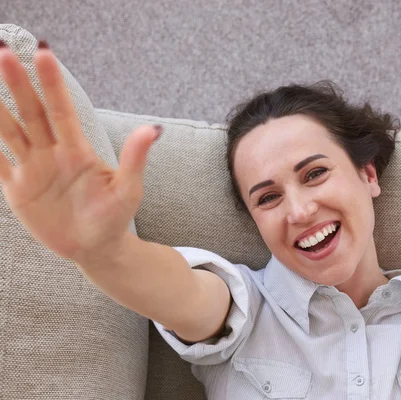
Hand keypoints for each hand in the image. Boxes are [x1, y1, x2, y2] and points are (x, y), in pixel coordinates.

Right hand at [0, 40, 160, 262]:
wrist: (97, 248)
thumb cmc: (115, 216)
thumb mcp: (128, 189)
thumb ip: (135, 158)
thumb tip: (154, 128)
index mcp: (78, 150)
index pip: (62, 110)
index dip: (52, 83)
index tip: (44, 53)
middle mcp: (52, 153)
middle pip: (31, 112)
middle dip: (18, 83)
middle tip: (4, 51)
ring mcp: (32, 169)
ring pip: (9, 132)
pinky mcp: (17, 189)